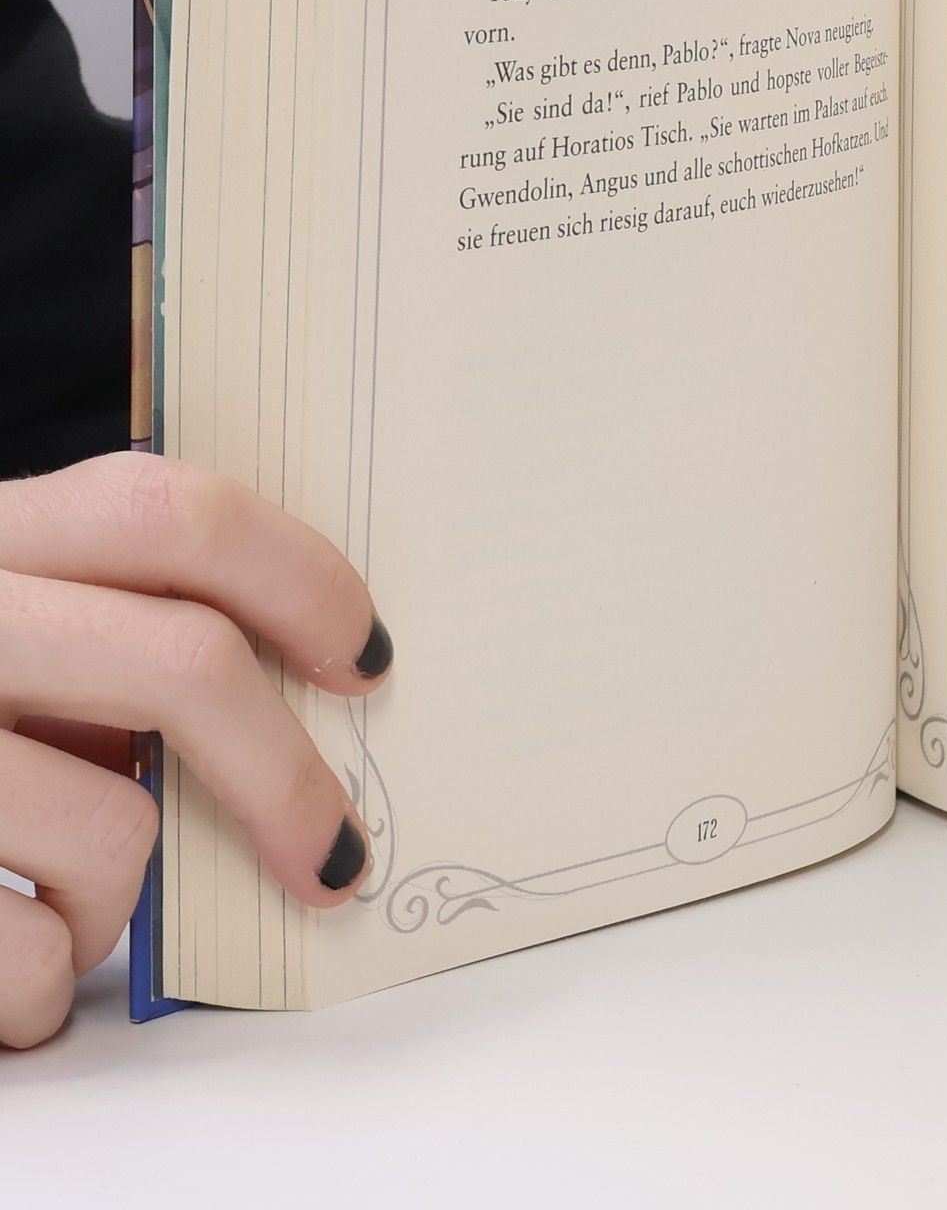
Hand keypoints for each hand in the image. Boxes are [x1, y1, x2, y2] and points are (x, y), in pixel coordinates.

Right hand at [0, 453, 391, 1046]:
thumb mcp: (9, 629)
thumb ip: (117, 629)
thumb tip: (302, 699)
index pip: (174, 512)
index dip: (299, 580)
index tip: (364, 663)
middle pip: (185, 663)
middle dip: (283, 776)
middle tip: (332, 854)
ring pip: (116, 824)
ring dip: (123, 898)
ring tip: (71, 908)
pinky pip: (30, 945)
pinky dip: (46, 981)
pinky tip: (21, 970)